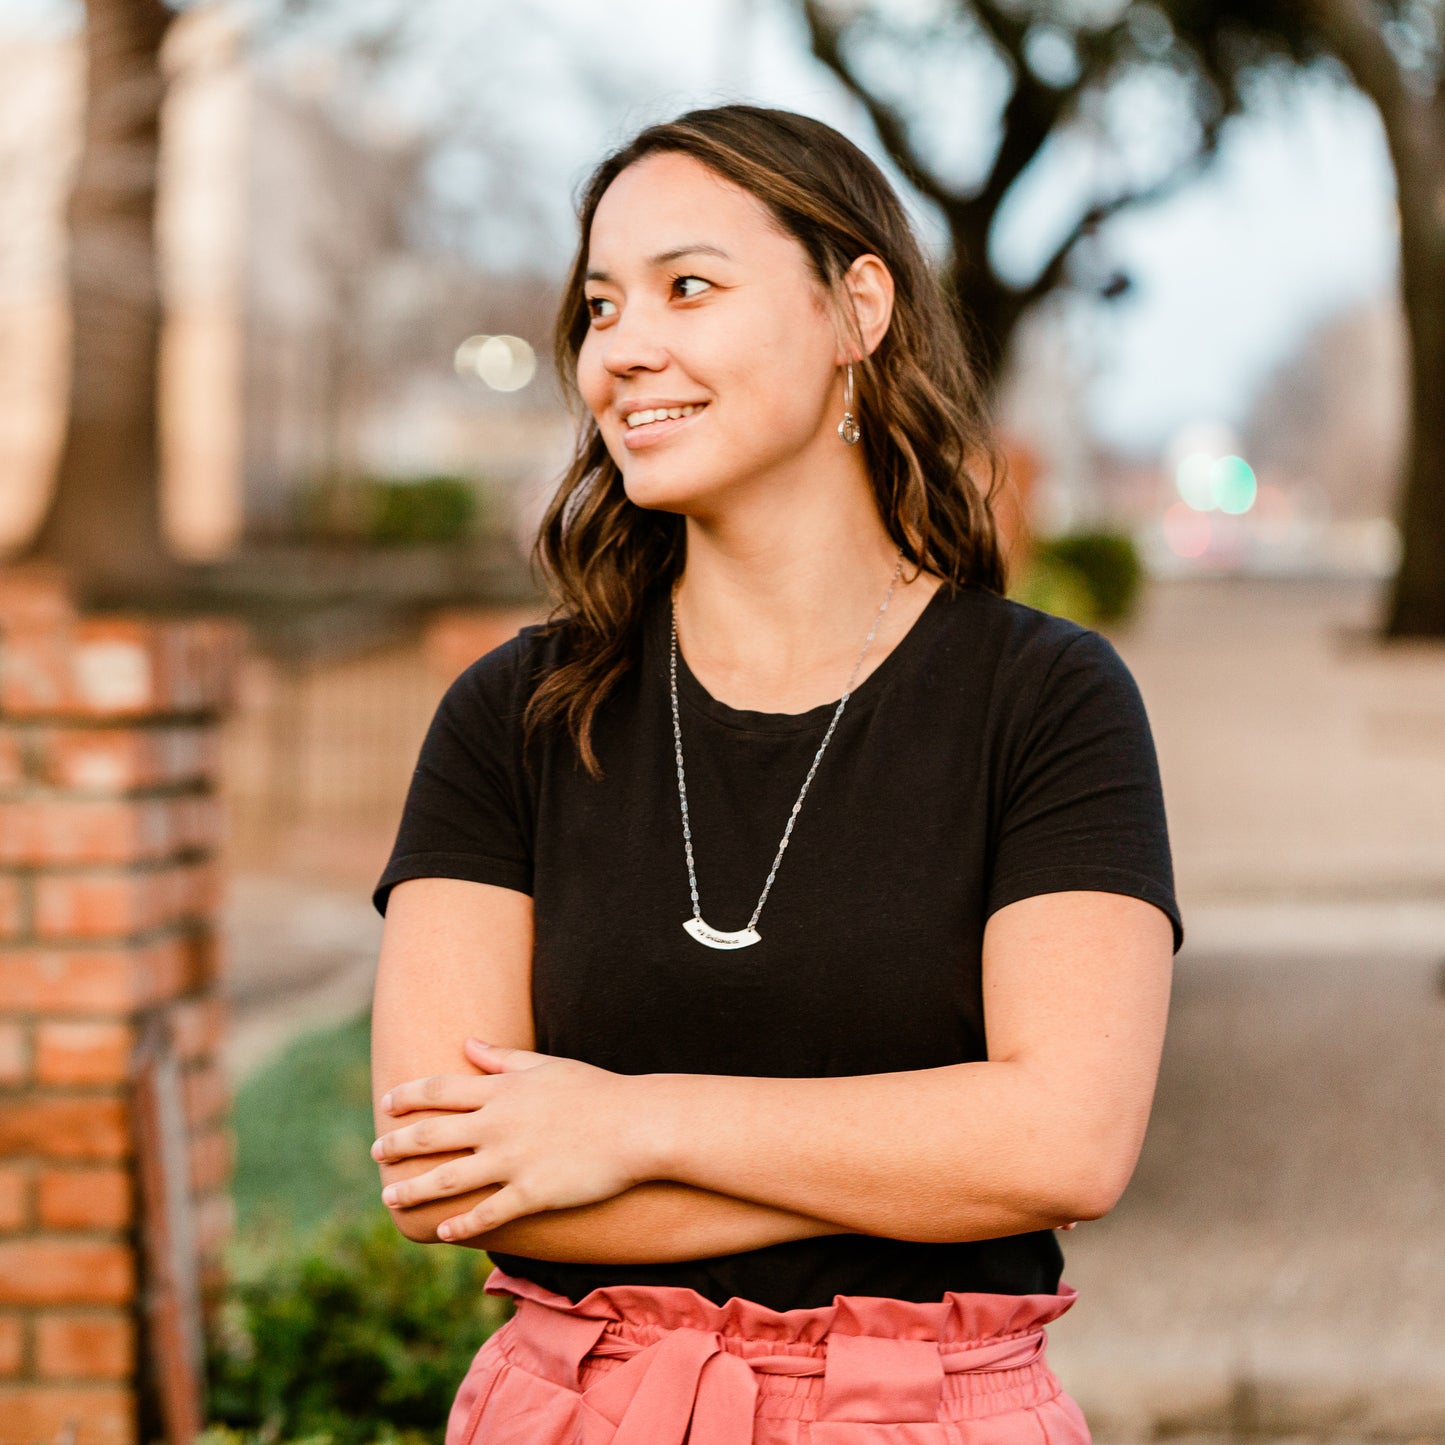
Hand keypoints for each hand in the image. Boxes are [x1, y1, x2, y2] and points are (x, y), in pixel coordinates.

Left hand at [372, 1040, 649, 1239]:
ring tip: (391, 1198)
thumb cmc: (596, 1091)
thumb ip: (503, 1059)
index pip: (439, 1090)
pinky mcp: (532, 1192)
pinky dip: (460, 1225)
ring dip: (413, 1190)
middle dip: (397, 1144)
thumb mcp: (547, 1066)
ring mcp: (512, 1160)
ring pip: (447, 1179)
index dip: (407, 1097)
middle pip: (431, 1134)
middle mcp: (498, 1124)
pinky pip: (486, 1213)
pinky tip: (441, 1232)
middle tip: (376, 1152)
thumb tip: (469, 1042)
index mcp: (501, 1091)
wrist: (638, 1124)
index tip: (386, 1104)